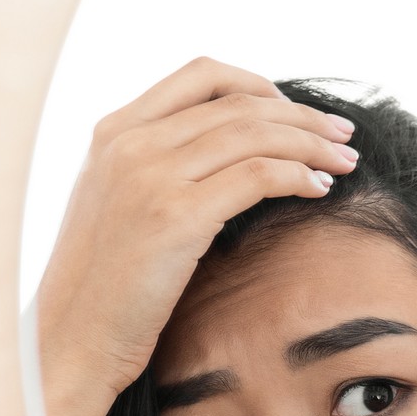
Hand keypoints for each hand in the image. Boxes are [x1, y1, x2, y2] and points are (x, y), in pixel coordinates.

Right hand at [35, 57, 360, 401]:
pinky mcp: (175, 216)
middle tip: (342, 135)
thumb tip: (226, 161)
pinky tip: (320, 191)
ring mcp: (150, 176)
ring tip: (345, 162)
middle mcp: (129, 142)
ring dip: (311, 144)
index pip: (201, 76)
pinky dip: (298, 177)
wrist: (71, 340)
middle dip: (302, 116)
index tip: (296, 112)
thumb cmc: (104, 289)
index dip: (260, 85)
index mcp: (113, 132)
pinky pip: (257, 177)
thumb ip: (158, 170)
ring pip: (254, 134)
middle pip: (239, 103)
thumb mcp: (119, 208)